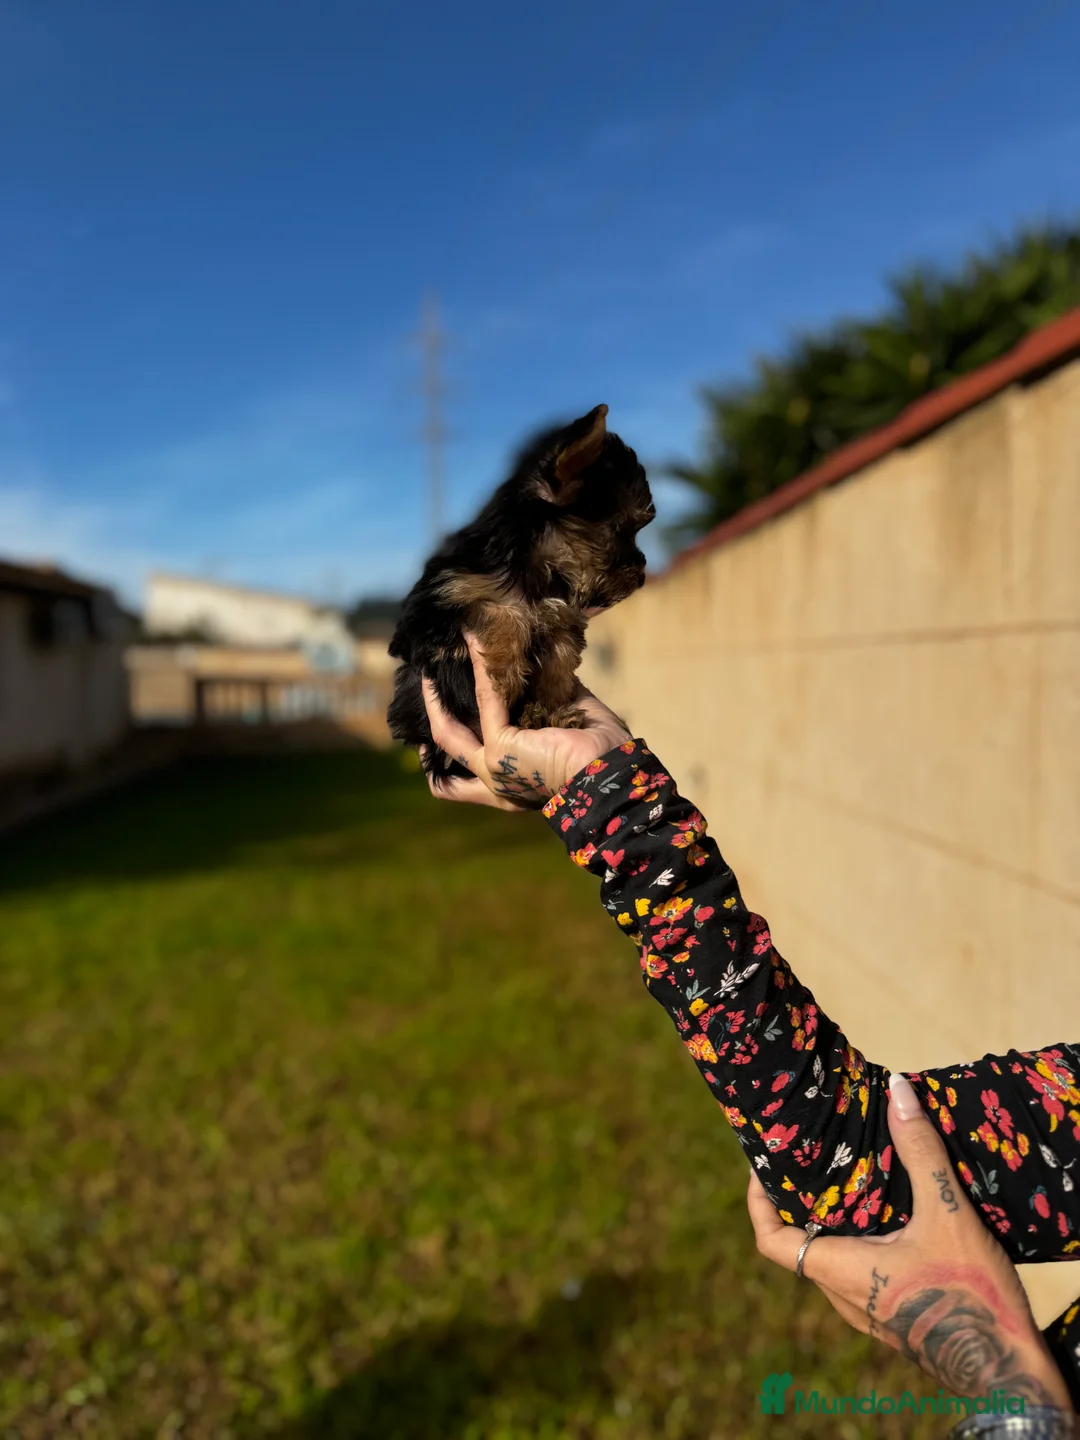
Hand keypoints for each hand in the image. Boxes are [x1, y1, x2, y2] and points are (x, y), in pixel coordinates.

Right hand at [420, 633, 630, 810]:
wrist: (611, 775)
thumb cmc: (601, 756)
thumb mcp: (566, 726)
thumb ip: (549, 700)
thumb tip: (544, 667)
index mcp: (515, 785)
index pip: (467, 780)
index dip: (447, 760)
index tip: (442, 726)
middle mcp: (497, 784)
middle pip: (448, 755)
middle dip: (433, 719)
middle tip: (425, 685)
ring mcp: (492, 768)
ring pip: (448, 733)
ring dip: (436, 697)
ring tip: (431, 665)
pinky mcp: (498, 748)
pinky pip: (484, 698)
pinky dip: (479, 665)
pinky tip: (475, 639)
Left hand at [747, 1075, 1074, 1414]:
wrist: (1009, 1369)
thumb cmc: (971, 1296)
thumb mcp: (947, 1214)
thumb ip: (920, 1152)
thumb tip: (898, 1091)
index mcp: (839, 1272)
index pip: (770, 1241)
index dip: (757, 1203)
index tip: (762, 1167)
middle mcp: (843, 1296)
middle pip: (799, 1244)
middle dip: (799, 1201)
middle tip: (810, 1157)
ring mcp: (867, 1312)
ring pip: (830, 1260)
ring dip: (831, 1222)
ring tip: (847, 1176)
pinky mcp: (893, 1316)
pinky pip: (859, 1273)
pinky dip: (859, 1240)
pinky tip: (889, 1214)